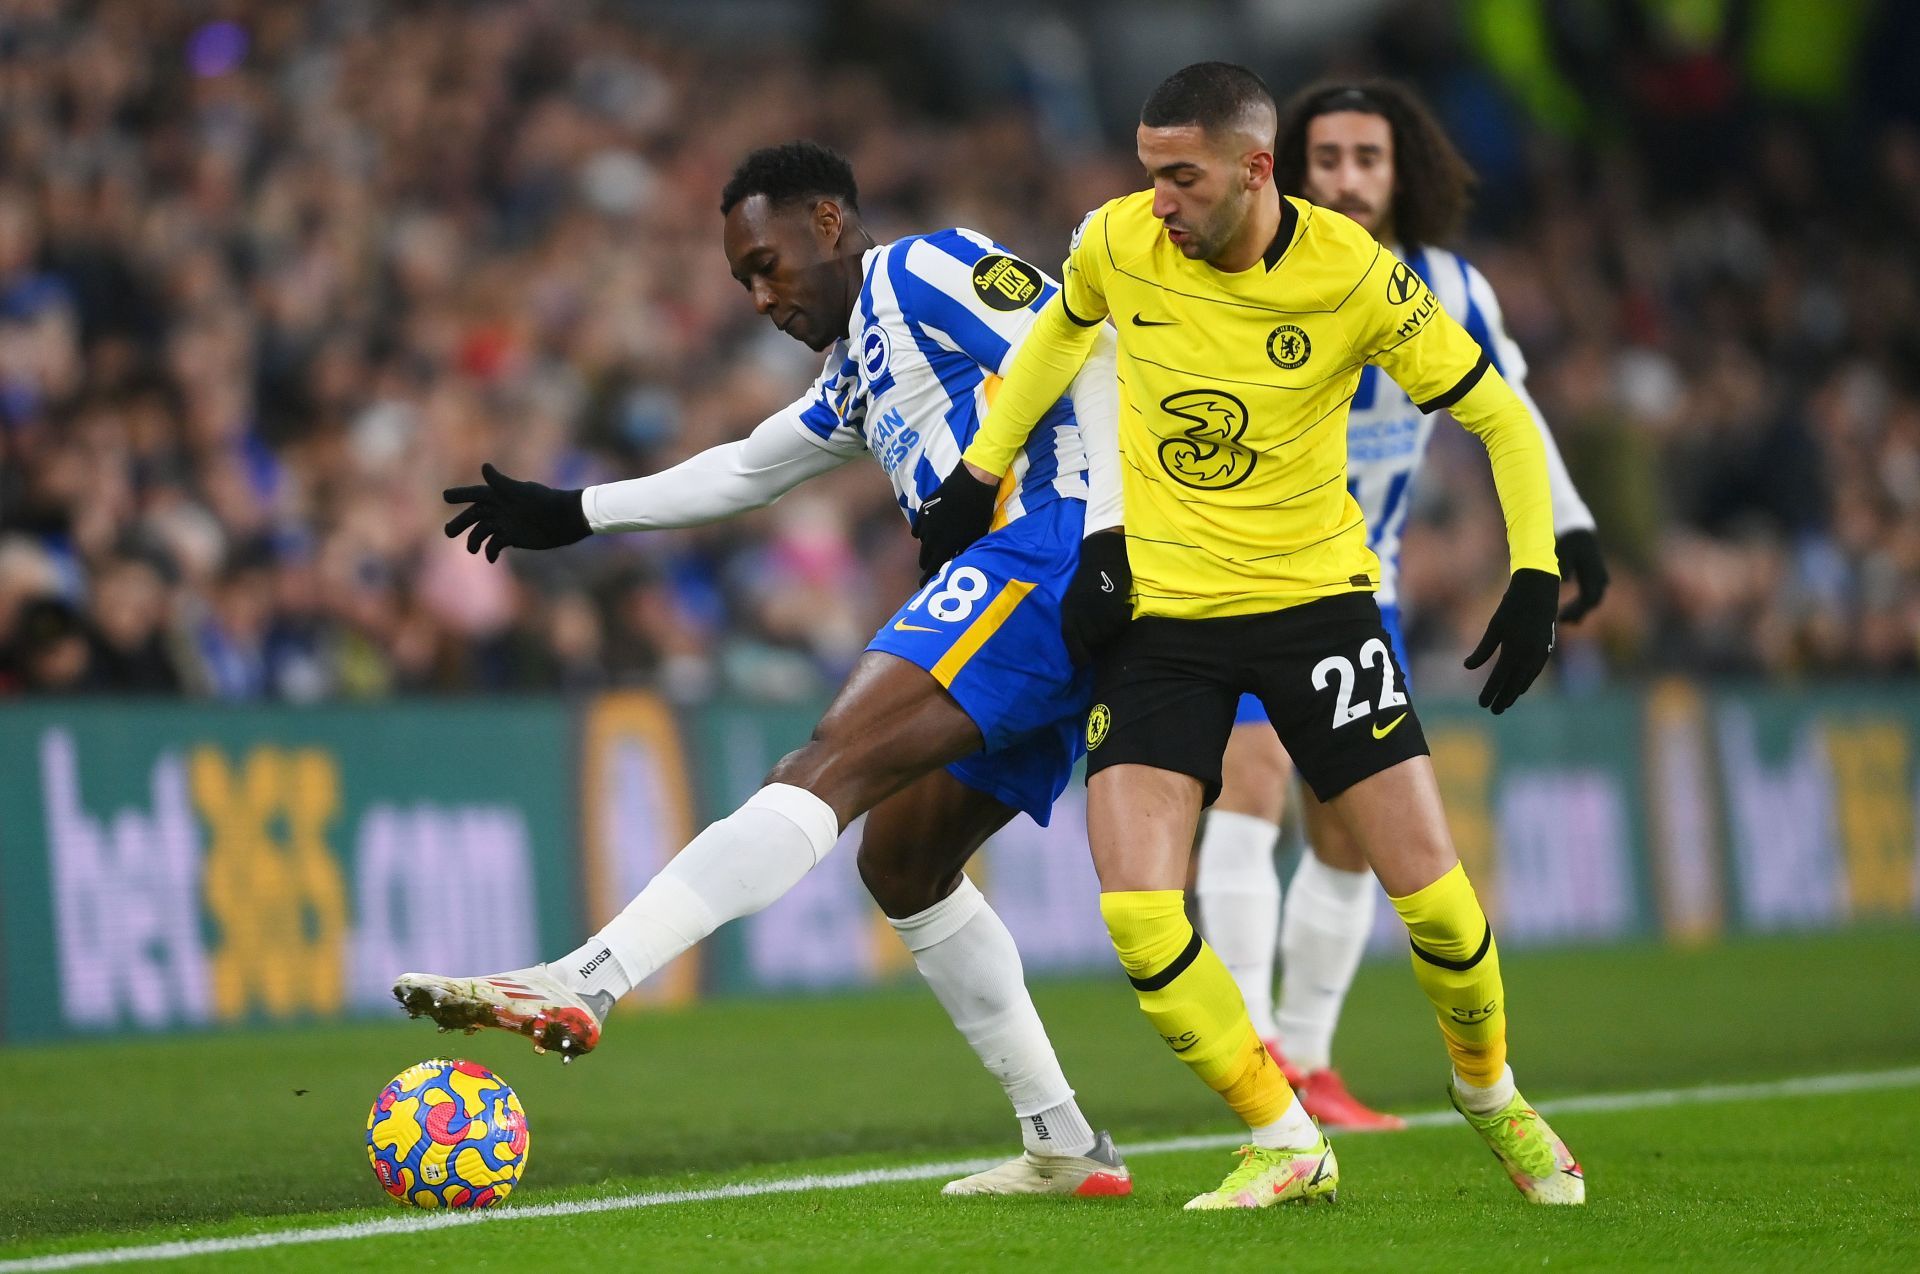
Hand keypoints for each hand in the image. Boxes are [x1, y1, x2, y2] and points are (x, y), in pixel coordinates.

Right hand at [443, 463, 589, 561]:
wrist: (566, 519)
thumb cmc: (545, 502)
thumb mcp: (522, 492)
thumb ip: (501, 482)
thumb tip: (484, 467)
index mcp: (500, 495)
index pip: (476, 494)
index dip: (461, 494)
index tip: (445, 496)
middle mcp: (501, 509)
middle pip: (474, 515)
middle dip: (461, 523)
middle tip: (448, 532)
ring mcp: (506, 523)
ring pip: (482, 532)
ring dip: (474, 541)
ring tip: (472, 550)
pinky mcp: (513, 537)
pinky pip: (495, 545)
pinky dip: (490, 552)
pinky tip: (490, 559)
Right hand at [914, 462, 999, 578]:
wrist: (971, 484)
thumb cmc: (978, 512)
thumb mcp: (976, 536)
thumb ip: (963, 551)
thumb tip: (956, 561)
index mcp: (945, 546)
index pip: (932, 570)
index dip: (927, 579)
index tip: (923, 585)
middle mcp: (931, 537)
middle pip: (924, 558)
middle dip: (927, 564)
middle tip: (932, 566)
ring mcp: (925, 523)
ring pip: (922, 543)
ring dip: (927, 547)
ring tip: (935, 546)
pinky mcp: (923, 511)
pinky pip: (917, 528)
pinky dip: (922, 532)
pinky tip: (928, 531)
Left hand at [1062, 531, 1131, 663]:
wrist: (1103, 554)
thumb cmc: (1091, 580)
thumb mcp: (1075, 600)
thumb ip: (1077, 621)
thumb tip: (1082, 650)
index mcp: (1067, 609)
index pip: (1069, 638)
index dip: (1077, 654)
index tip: (1084, 664)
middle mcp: (1079, 609)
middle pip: (1091, 640)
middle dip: (1100, 642)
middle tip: (1108, 632)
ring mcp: (1095, 605)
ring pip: (1107, 633)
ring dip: (1114, 630)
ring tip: (1116, 618)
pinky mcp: (1111, 600)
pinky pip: (1120, 620)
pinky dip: (1124, 617)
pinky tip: (1125, 607)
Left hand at [1463, 568, 1558, 713]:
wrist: (1539, 591)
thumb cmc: (1511, 607)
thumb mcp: (1494, 627)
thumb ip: (1482, 650)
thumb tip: (1467, 667)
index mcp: (1513, 650)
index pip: (1498, 679)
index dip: (1490, 693)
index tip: (1481, 704)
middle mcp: (1528, 656)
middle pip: (1513, 684)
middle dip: (1503, 699)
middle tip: (1493, 710)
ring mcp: (1540, 654)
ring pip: (1526, 680)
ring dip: (1515, 693)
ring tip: (1505, 703)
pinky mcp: (1547, 649)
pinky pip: (1535, 672)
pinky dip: (1527, 682)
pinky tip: (1521, 687)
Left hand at [1554, 528, 1608, 622]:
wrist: (1579, 532)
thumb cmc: (1569, 541)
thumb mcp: (1564, 551)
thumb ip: (1564, 564)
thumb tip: (1565, 580)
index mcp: (1593, 572)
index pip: (1589, 597)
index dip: (1577, 610)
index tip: (1562, 617)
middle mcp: (1600, 577)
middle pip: (1592, 601)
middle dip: (1578, 613)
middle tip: (1562, 621)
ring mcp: (1600, 578)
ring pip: (1593, 600)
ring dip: (1580, 611)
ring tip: (1564, 620)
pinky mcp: (1595, 578)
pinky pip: (1591, 596)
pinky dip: (1582, 606)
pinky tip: (1568, 612)